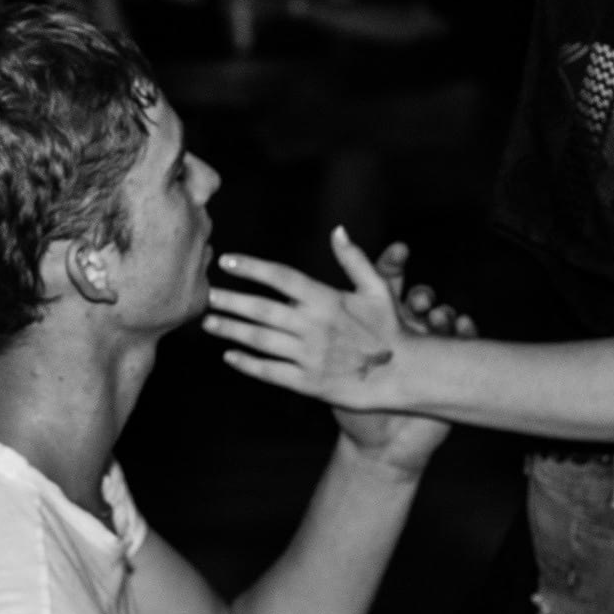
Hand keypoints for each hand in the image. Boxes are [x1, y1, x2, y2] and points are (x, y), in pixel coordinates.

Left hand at [204, 228, 462, 469]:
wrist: (405, 374)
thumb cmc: (391, 328)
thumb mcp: (378, 289)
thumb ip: (354, 259)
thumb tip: (338, 230)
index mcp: (327, 299)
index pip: (281, 277)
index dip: (251, 267)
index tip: (226, 261)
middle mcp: (313, 326)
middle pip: (262, 310)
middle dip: (232, 301)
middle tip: (208, 295)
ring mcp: (309, 356)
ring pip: (261, 341)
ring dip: (232, 330)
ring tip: (210, 323)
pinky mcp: (308, 383)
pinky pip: (270, 372)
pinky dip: (248, 364)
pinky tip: (230, 357)